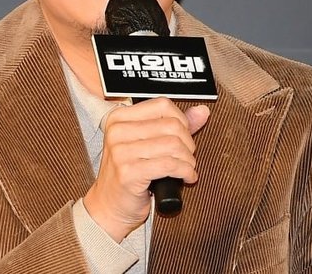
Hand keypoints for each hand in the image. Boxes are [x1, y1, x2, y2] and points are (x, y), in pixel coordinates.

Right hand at [83, 98, 209, 241]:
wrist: (109, 205)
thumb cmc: (130, 172)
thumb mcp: (149, 142)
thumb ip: (174, 124)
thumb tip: (202, 111)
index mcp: (119, 117)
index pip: (162, 105)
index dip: (181, 120)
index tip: (184, 135)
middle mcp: (117, 130)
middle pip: (171, 125)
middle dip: (188, 143)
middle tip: (187, 156)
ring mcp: (120, 151)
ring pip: (173, 145)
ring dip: (188, 160)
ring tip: (186, 167)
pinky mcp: (128, 172)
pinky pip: (169, 165)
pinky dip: (186, 172)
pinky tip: (186, 177)